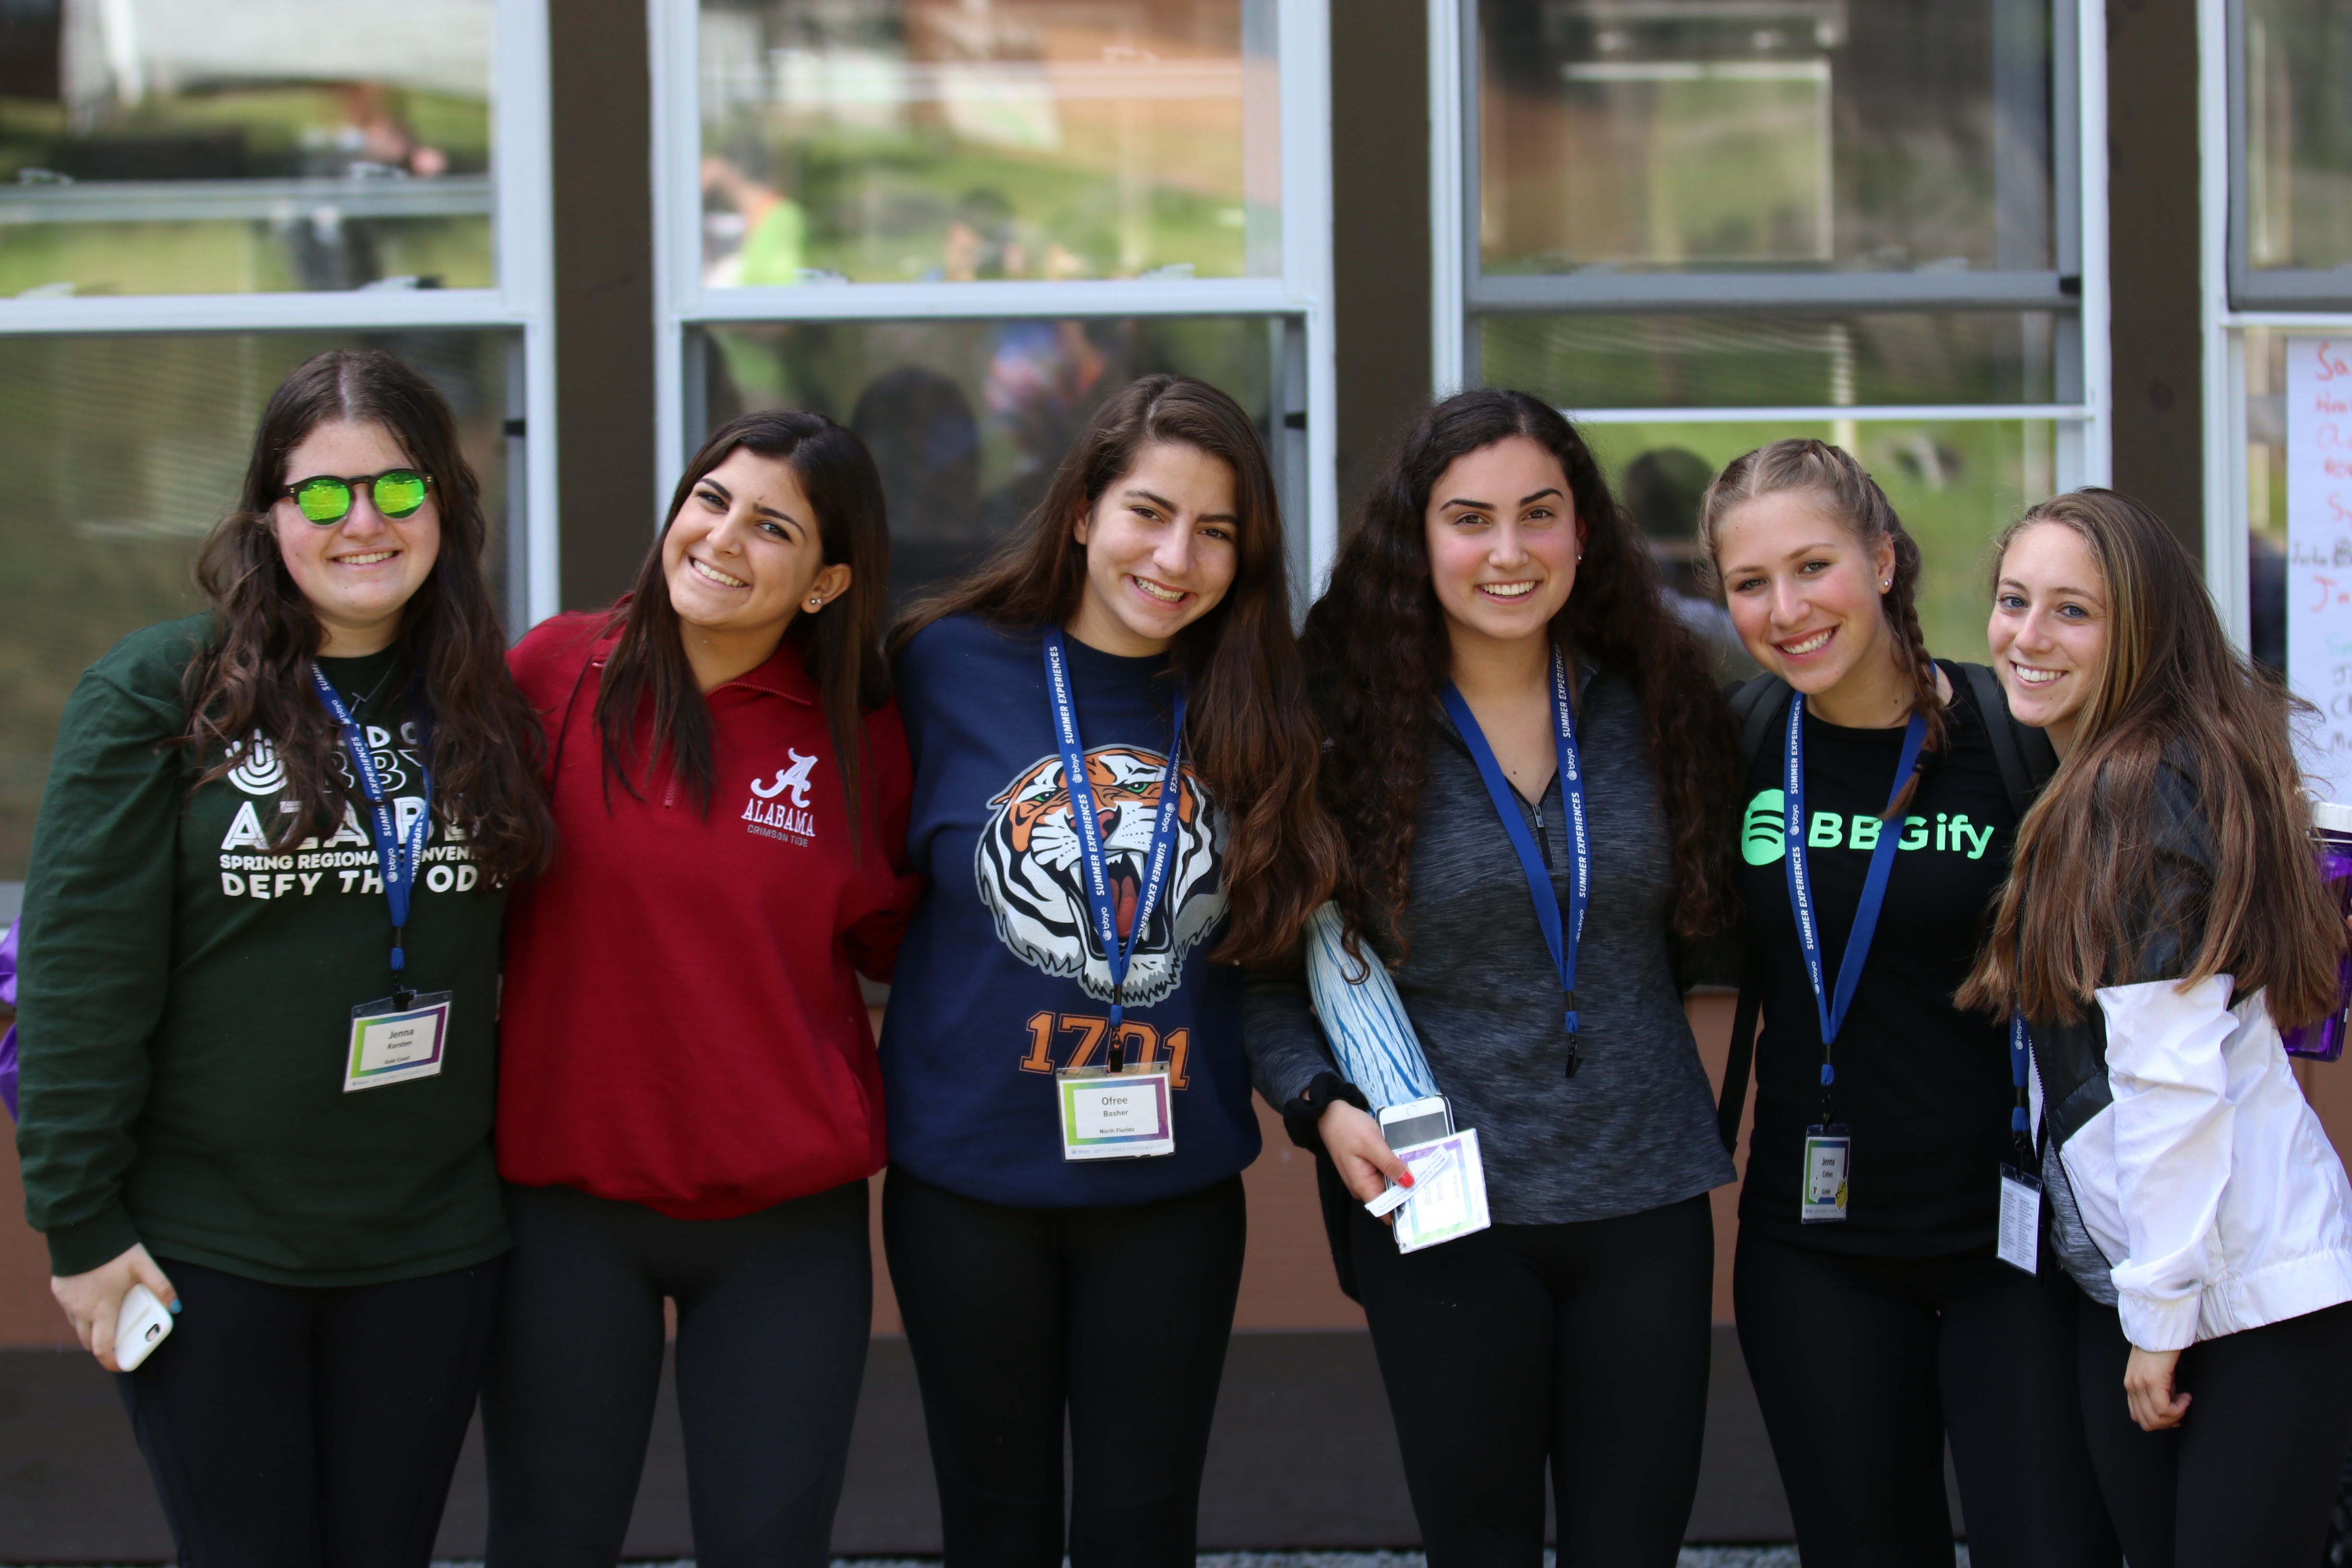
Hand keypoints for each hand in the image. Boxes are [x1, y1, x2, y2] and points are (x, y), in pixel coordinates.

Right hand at [52, 1245, 175, 1372]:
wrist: (82, 1229)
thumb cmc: (116, 1250)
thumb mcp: (144, 1266)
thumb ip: (161, 1287)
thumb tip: (176, 1307)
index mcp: (101, 1309)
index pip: (103, 1348)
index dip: (111, 1362)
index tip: (121, 1366)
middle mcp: (80, 1310)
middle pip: (88, 1341)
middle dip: (101, 1346)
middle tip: (117, 1343)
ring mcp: (67, 1301)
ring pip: (77, 1326)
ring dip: (91, 1329)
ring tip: (108, 1320)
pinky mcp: (59, 1290)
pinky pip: (69, 1309)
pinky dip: (80, 1312)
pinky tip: (94, 1299)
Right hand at [1319, 1100, 1412, 1220]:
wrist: (1331, 1113)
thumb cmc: (1348, 1128)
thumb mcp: (1372, 1144)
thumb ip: (1390, 1164)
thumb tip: (1409, 1183)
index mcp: (1362, 1185)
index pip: (1385, 1211)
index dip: (1403, 1210)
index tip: (1423, 1203)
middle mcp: (1363, 1185)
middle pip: (1390, 1197)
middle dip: (1408, 1190)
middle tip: (1430, 1181)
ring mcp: (1366, 1176)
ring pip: (1390, 1184)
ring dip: (1404, 1177)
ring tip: (1424, 1169)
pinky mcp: (1368, 1167)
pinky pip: (1386, 1173)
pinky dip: (1397, 1168)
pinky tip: (1410, 1160)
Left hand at [2124, 1345, 2190, 1430]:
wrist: (2160, 1328)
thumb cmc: (2161, 1348)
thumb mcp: (2155, 1373)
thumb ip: (2157, 1390)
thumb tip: (2170, 1408)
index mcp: (2131, 1386)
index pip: (2139, 1417)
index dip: (2159, 1422)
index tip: (2175, 1414)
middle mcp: (2132, 1387)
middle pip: (2147, 1423)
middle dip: (2168, 1423)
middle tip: (2182, 1411)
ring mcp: (2140, 1384)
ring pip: (2155, 1419)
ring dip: (2175, 1416)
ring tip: (2185, 1401)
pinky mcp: (2152, 1380)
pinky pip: (2164, 1409)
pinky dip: (2179, 1409)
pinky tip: (2187, 1396)